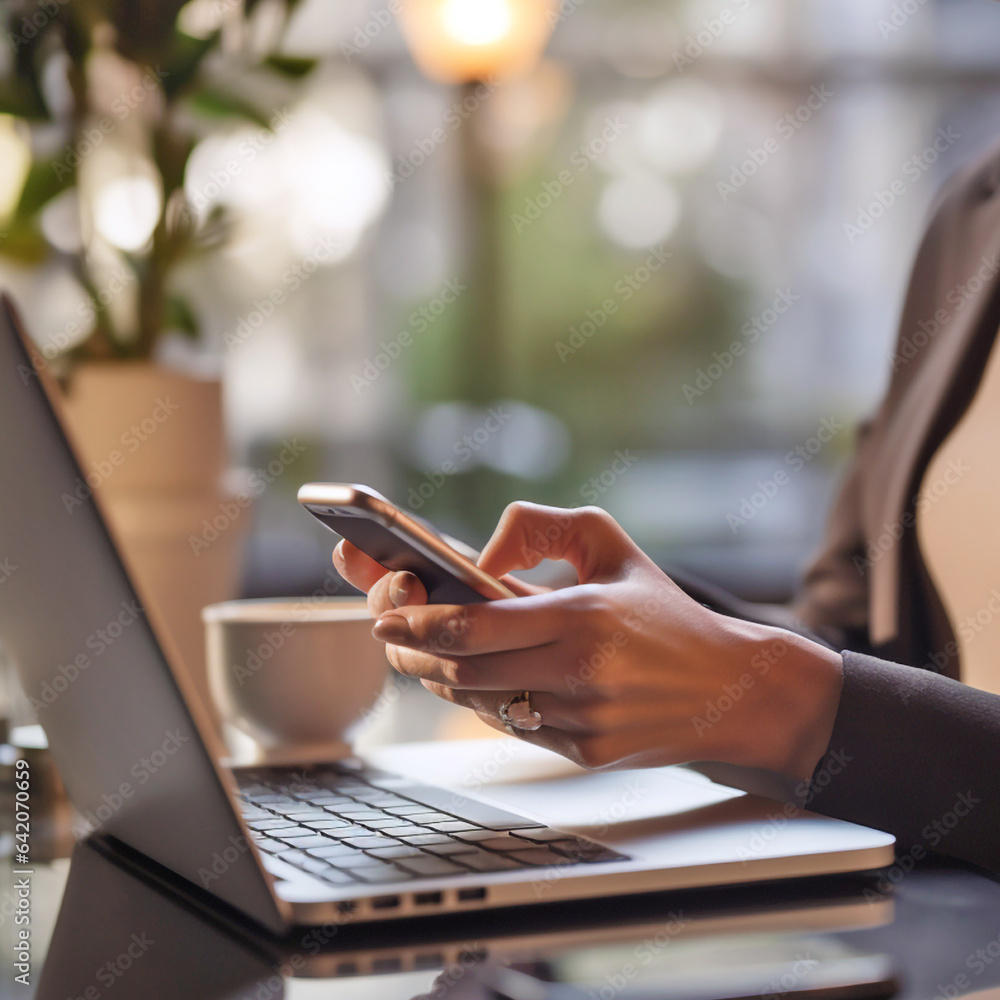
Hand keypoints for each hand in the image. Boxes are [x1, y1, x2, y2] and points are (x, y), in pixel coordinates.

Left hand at [339, 504, 843, 780]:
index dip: (417, 620)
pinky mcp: (585, 754)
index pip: (476, 626)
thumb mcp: (610, 543)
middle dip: (411, 651)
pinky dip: (485, 701)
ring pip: (480, 702)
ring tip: (426, 650)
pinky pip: (513, 727)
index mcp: (584, 617)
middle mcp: (579, 674)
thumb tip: (480, 558)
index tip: (384, 611)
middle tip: (389, 631)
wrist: (729, 688)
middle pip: (461, 670)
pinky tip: (479, 678)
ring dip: (441, 676)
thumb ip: (541, 527)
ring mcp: (581, 721)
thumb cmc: (663, 611)